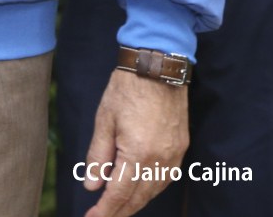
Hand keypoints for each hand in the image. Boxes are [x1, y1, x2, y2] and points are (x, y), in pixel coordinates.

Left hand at [81, 69, 189, 216]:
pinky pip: (165, 178)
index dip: (106, 210)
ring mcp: (174, 156)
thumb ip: (98, 156)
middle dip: (120, 210)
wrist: (157, 69)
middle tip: (102, 216)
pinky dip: (150, 189)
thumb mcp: (104, 121)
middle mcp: (160, 160)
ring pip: (154, 191)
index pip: (120, 193)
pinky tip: (138, 189)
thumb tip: (92, 186)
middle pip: (139, 197)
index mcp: (138, 153)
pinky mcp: (181, 149)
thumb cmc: (126, 91)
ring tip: (116, 207)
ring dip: (135, 202)